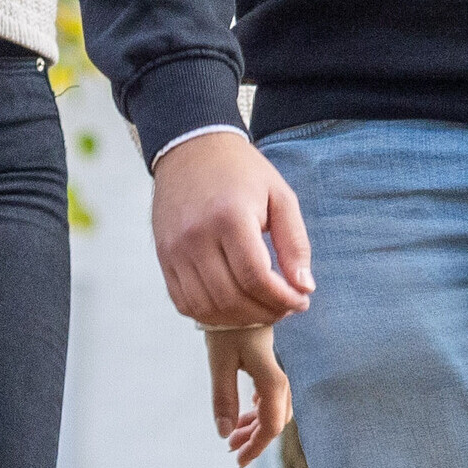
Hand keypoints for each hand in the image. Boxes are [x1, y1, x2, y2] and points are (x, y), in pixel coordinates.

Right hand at [156, 131, 314, 328]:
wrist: (190, 149)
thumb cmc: (241, 171)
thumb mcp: (280, 196)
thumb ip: (295, 243)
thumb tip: (303, 288)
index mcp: (229, 217)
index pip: (256, 277)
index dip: (283, 299)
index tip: (300, 302)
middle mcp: (196, 236)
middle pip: (231, 298)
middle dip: (265, 313)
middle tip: (285, 308)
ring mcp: (174, 249)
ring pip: (206, 306)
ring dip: (238, 319)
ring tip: (260, 309)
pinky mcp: (163, 256)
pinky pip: (183, 301)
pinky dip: (209, 314)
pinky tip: (232, 306)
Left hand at [205, 324, 295, 467]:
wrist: (238, 290)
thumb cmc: (227, 324)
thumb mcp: (220, 361)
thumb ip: (223, 397)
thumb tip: (224, 433)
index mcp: (272, 380)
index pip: (271, 426)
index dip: (256, 447)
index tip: (237, 460)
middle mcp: (282, 377)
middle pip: (275, 420)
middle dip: (254, 439)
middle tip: (231, 450)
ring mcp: (279, 370)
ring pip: (274, 408)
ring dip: (255, 424)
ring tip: (234, 435)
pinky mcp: (273, 362)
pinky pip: (272, 394)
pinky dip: (259, 408)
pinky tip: (247, 410)